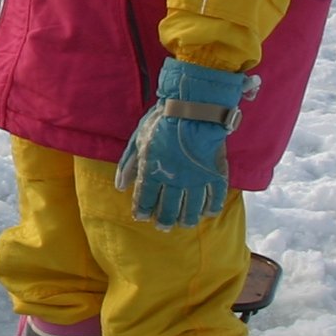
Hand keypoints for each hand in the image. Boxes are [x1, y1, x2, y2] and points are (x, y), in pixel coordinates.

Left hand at [112, 59, 251, 228]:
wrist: (193, 109)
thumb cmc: (162, 121)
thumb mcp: (138, 139)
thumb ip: (128, 165)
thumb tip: (120, 186)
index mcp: (152, 173)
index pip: (145, 199)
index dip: (143, 210)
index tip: (142, 216)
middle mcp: (173, 181)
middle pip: (168, 209)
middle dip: (164, 220)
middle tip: (163, 226)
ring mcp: (195, 180)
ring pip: (191, 208)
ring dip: (186, 219)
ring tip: (184, 224)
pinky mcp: (214, 174)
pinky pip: (215, 197)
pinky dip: (212, 208)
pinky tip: (208, 213)